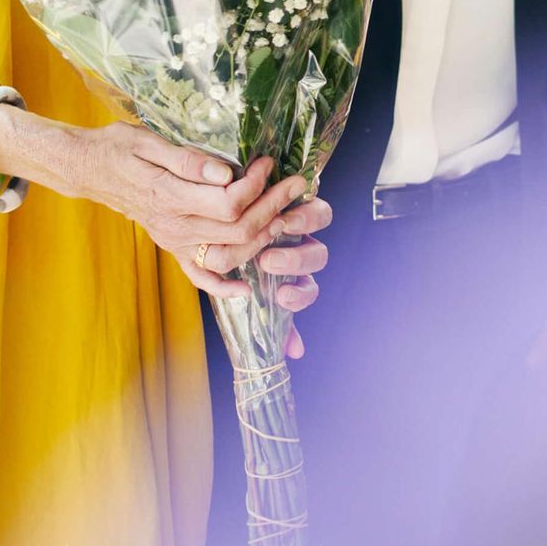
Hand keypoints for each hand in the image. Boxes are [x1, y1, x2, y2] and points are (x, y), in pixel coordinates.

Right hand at [62, 122, 311, 300]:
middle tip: (293, 184)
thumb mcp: (145, 141)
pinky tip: (246, 288)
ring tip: (282, 216)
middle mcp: (174, 226)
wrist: (88, 169)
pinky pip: (199, 276)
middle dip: (273, 207)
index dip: (256, 185)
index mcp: (169, 196)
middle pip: (236, 228)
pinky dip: (223, 287)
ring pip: (228, 255)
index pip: (228, 202)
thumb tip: (224, 173)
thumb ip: (186, 160)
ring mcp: (173, 241)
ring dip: (261, 240)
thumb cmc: (117, 148)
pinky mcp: (172, 248)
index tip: (268, 163)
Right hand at [252, 206, 332, 358]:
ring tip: (278, 224)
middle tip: (270, 261)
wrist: (228, 216)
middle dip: (296, 260)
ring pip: (319, 219)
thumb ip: (276, 322)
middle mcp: (302, 246)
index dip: (301, 295)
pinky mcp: (297, 191)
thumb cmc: (242, 260)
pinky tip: (277, 199)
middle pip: (316, 255)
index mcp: (294, 277)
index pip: (308, 291)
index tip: (282, 299)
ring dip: (303, 224)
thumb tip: (295, 354)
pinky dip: (301, 198)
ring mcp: (302, 214)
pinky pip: (310, 195)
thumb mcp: (254, 292)